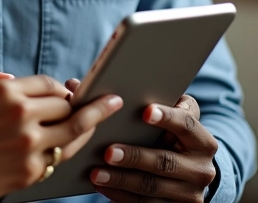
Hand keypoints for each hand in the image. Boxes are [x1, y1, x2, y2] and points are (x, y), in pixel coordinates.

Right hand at [0, 72, 122, 202]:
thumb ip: (13, 97)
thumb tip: (49, 97)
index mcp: (4, 90)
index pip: (49, 84)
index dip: (64, 89)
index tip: (76, 91)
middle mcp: (20, 113)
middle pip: (67, 106)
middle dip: (82, 106)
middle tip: (103, 104)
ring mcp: (28, 143)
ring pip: (73, 131)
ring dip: (90, 126)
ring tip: (103, 119)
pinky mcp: (30, 171)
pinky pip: (58, 159)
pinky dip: (63, 153)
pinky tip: (68, 149)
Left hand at [90, 94, 217, 202]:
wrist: (191, 170)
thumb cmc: (167, 131)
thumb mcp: (163, 114)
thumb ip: (134, 97)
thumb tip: (75, 85)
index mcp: (201, 139)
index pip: (186, 124)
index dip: (167, 117)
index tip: (144, 111)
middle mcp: (202, 168)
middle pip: (165, 161)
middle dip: (135, 156)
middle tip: (108, 151)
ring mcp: (190, 193)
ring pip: (153, 187)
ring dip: (122, 179)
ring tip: (96, 172)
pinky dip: (122, 195)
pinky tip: (102, 186)